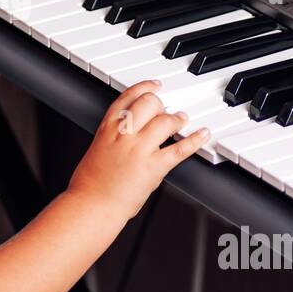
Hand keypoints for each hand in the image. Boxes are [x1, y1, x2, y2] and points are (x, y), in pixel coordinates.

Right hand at [67, 80, 209, 219]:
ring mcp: (139, 150)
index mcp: (107, 128)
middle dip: (161, 104)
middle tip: (166, 110)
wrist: (91, 205)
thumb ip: (113, 136)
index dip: (145, 87)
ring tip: (181, 120)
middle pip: (149, 103)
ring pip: (165, 121)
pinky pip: (179, 149)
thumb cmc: (90, 184)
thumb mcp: (97, 148)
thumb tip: (127, 131)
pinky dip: (194, 140)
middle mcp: (123, 134)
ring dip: (177, 119)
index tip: (155, 86)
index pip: (128, 97)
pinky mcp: (153, 167)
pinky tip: (202, 134)